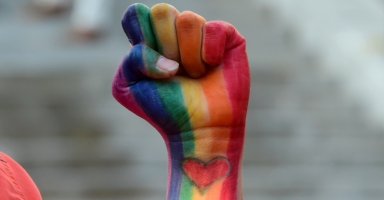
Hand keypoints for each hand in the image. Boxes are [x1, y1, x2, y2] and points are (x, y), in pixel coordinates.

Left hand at [112, 3, 249, 199]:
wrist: (198, 130)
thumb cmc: (164, 110)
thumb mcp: (128, 87)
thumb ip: (131, 59)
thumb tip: (168, 57)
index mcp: (149, 40)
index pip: (136, 13)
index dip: (140, 34)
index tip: (150, 64)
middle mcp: (174, 33)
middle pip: (162, 11)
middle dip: (166, 47)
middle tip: (174, 72)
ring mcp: (201, 34)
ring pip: (189, 19)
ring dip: (189, 56)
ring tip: (194, 75)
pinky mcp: (227, 38)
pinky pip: (215, 28)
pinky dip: (210, 53)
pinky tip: (212, 67)